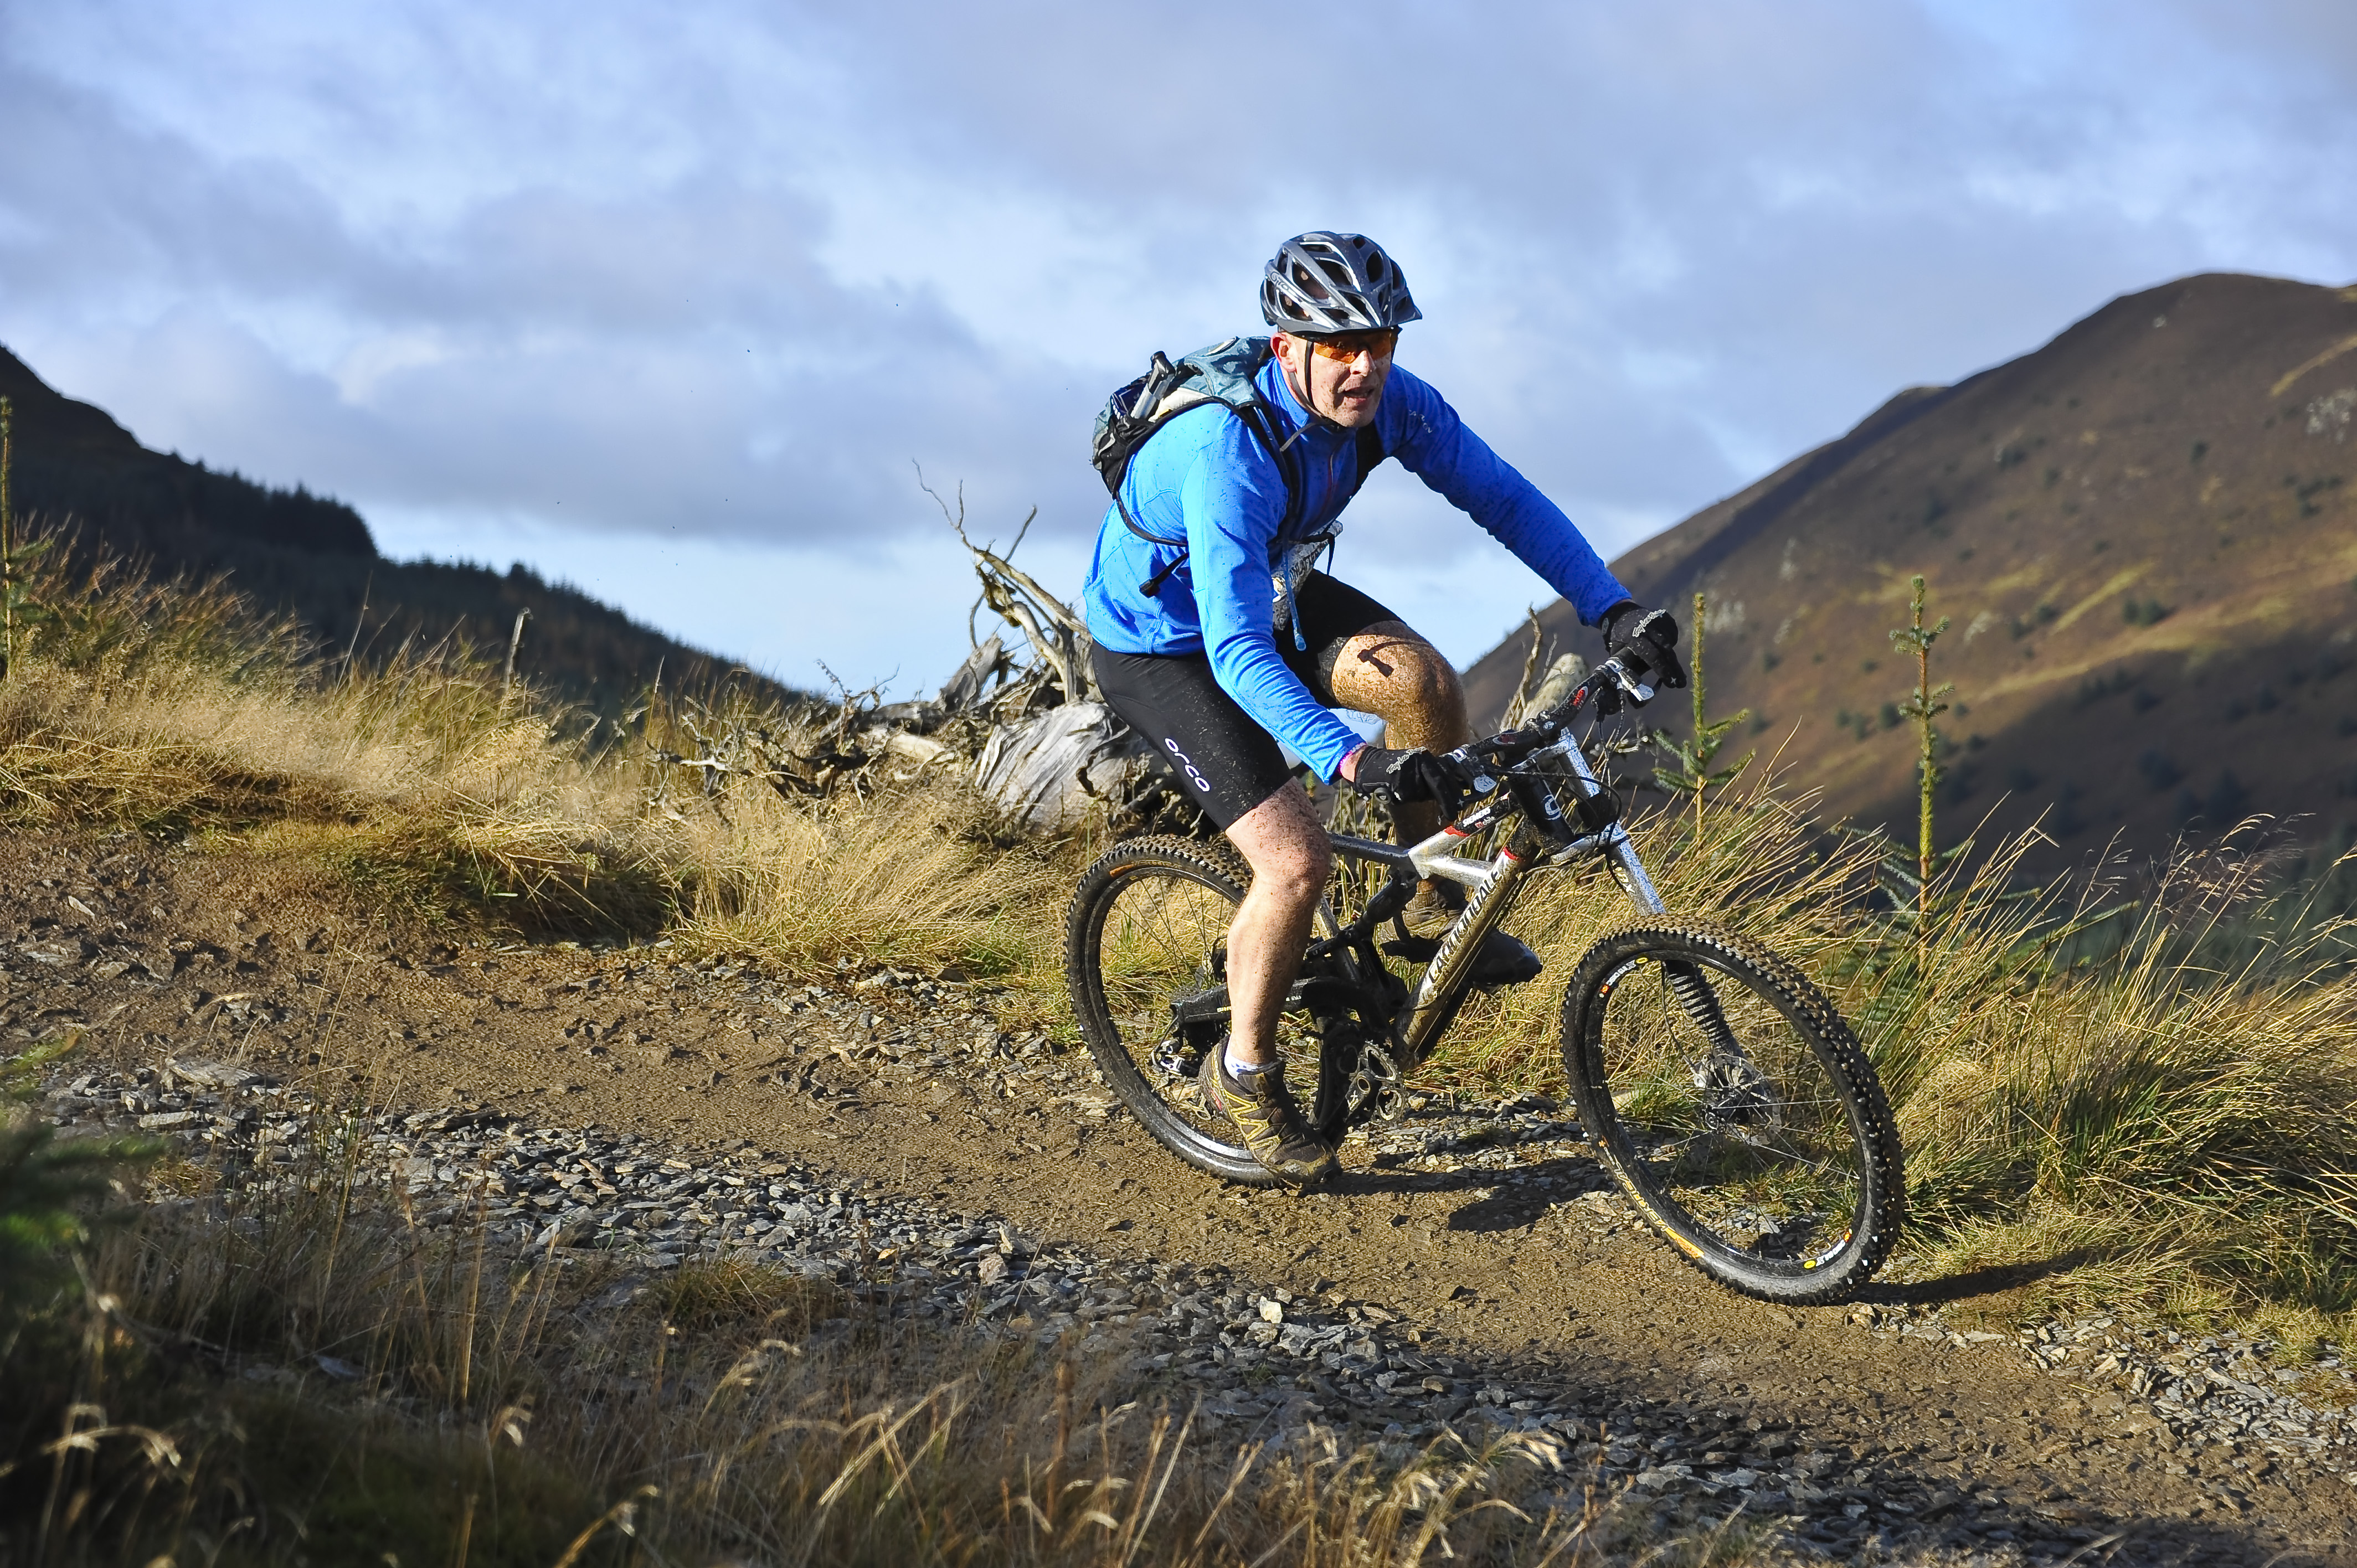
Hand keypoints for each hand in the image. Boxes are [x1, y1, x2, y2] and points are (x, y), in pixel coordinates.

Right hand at [1342, 745, 1477, 808]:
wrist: (1368, 765)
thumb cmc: (1395, 768)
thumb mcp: (1416, 766)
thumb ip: (1432, 776)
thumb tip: (1452, 794)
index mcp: (1425, 756)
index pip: (1445, 775)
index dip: (1454, 792)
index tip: (1460, 804)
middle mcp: (1419, 760)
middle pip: (1439, 785)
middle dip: (1447, 802)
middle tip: (1452, 815)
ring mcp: (1409, 770)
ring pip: (1421, 794)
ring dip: (1416, 797)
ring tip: (1403, 789)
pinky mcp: (1398, 780)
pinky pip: (1408, 797)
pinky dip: (1404, 798)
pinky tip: (1395, 790)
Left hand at [1600, 600, 1688, 690]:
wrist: (1620, 612)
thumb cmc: (1617, 637)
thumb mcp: (1616, 651)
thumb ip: (1625, 666)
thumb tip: (1634, 688)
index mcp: (1634, 636)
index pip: (1653, 656)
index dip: (1663, 671)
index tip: (1671, 684)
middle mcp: (1647, 626)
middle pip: (1665, 651)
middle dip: (1674, 669)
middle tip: (1681, 684)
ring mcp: (1657, 619)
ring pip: (1670, 643)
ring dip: (1671, 658)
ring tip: (1671, 669)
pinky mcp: (1664, 616)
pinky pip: (1672, 634)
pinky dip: (1671, 644)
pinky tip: (1665, 651)